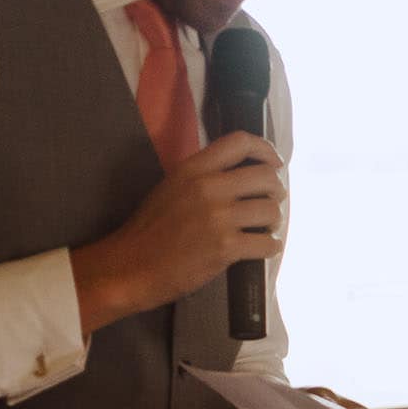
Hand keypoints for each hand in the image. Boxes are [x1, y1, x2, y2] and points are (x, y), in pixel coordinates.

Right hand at [69, 131, 285, 333]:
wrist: (131, 266)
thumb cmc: (150, 230)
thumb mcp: (172, 187)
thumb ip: (203, 176)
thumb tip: (240, 175)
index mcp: (193, 169)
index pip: (241, 142)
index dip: (267, 151)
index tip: (275, 164)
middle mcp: (208, 187)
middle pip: (266, 177)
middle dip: (276, 192)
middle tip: (269, 203)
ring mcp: (218, 218)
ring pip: (271, 210)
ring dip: (273, 222)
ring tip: (262, 229)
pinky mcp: (226, 247)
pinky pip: (268, 243)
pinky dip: (270, 247)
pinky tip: (261, 249)